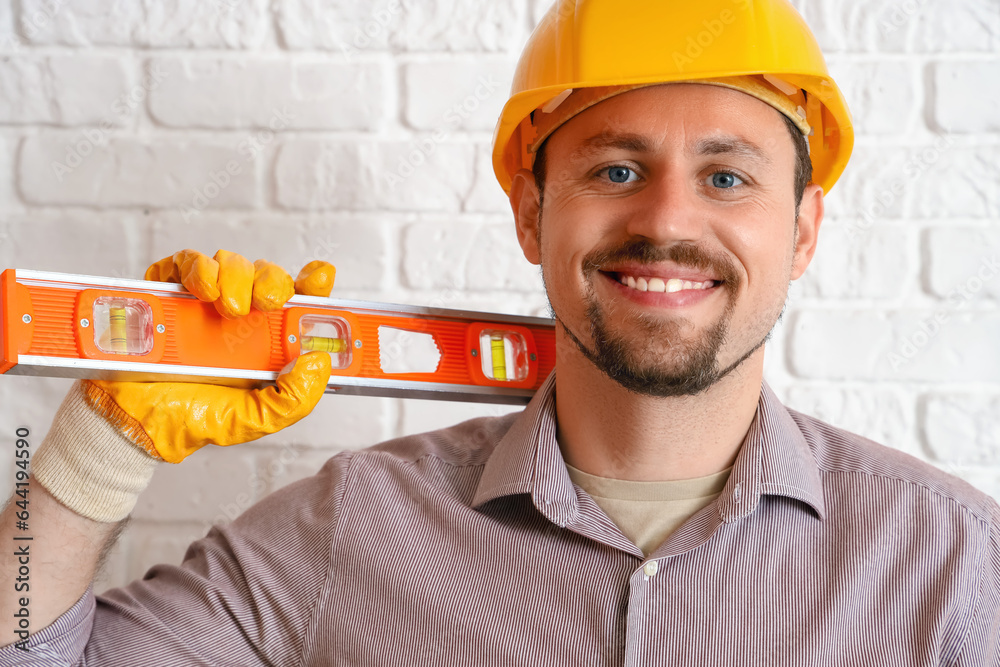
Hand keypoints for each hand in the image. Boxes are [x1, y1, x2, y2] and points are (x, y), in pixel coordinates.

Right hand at [88, 249, 337, 462]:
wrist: (134, 422)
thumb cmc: (193, 418)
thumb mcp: (254, 420)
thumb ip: (294, 399)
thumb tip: (318, 361)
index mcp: (268, 340)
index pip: (299, 302)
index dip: (313, 285)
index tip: (319, 280)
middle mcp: (241, 316)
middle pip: (268, 276)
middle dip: (273, 281)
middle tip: (266, 303)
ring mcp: (204, 301)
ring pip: (233, 263)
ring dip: (238, 277)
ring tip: (228, 308)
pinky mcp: (169, 292)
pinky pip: (188, 263)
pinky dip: (200, 268)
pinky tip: (203, 291)